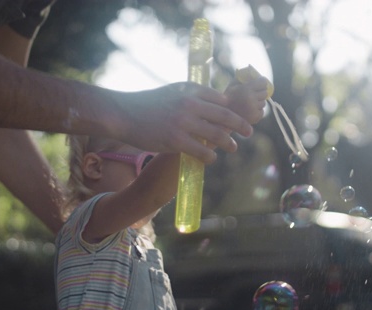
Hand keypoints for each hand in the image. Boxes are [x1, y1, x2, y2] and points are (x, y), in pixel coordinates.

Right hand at [113, 82, 253, 163]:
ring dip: (229, 143)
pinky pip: (201, 151)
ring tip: (233, 147)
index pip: (221, 100)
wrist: (123, 113)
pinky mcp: (176, 141)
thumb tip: (212, 102)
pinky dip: (210, 156)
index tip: (240, 116)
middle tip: (249, 131)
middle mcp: (190, 104)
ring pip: (217, 135)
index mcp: (190, 90)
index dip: (233, 109)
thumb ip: (191, 96)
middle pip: (226, 116)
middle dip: (241, 125)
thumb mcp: (172, 91)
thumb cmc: (146, 103)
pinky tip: (212, 158)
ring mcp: (184, 123)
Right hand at [224, 74, 271, 126]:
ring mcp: (254, 109)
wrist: (220, 119)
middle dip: (260, 92)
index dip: (262, 82)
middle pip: (265, 92)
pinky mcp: (256, 117)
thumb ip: (241, 77)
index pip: (263, 82)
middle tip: (253, 94)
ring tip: (247, 104)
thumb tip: (251, 71)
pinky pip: (261, 111)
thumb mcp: (231, 86)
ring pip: (263, 103)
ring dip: (258, 102)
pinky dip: (257, 111)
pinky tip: (248, 111)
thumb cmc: (226, 100)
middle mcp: (252, 99)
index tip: (260, 83)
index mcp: (246, 89)